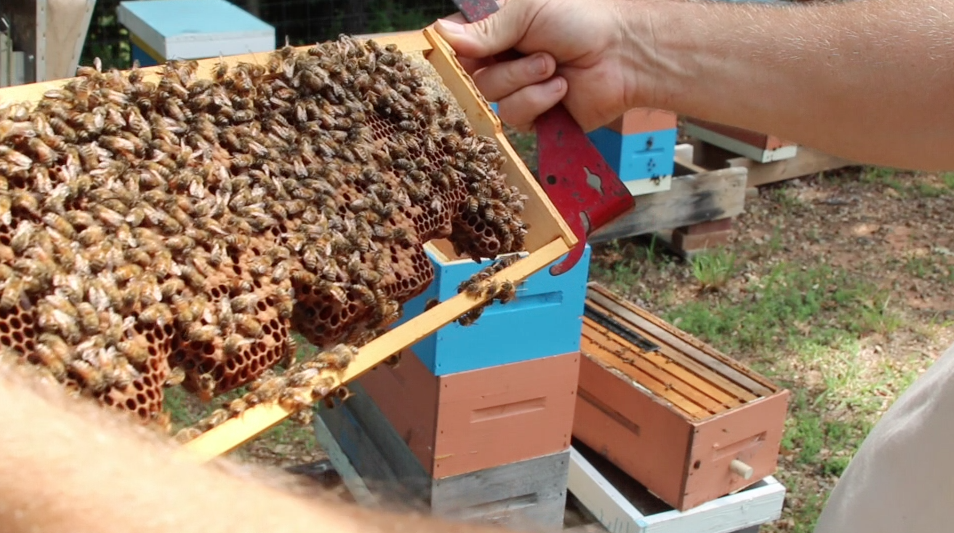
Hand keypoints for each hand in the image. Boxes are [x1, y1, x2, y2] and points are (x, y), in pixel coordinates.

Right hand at [434, 0, 655, 131]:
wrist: (622, 55)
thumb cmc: (580, 20)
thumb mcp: (527, 12)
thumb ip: (485, 29)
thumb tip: (440, 33)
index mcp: (495, 32)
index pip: (455, 46)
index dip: (453, 53)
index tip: (461, 53)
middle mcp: (500, 61)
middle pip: (471, 78)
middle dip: (508, 69)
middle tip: (542, 55)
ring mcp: (516, 90)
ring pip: (493, 99)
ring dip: (527, 83)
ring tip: (556, 69)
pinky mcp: (533, 116)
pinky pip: (515, 118)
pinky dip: (539, 101)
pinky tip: (562, 89)